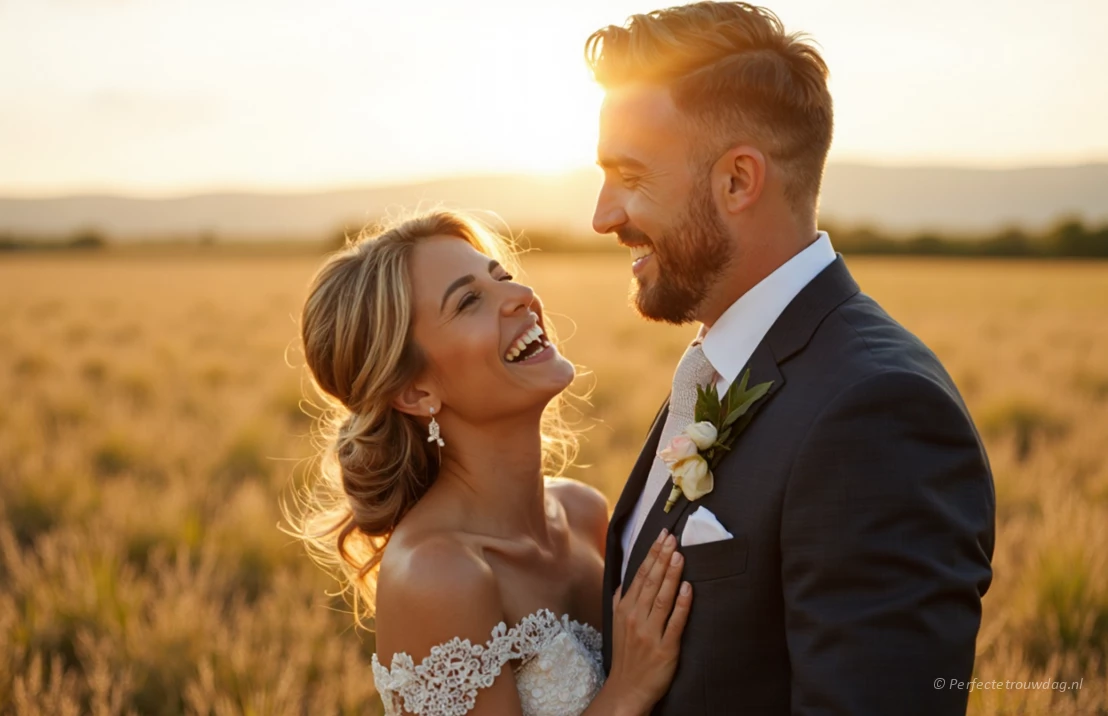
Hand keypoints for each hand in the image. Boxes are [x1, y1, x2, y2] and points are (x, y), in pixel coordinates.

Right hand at [608, 528, 692, 714]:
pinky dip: (682, 603)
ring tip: (680, 556)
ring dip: (672, 575)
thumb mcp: (617, 624)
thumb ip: (621, 600)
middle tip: (673, 538)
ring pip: (662, 597)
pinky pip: (675, 621)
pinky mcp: (665, 647)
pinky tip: (688, 588)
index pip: (640, 575)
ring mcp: (650, 632)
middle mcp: (635, 617)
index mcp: (624, 608)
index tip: (662, 537)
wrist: (627, 689)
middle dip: (663, 557)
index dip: (652, 554)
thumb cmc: (626, 655)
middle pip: (651, 581)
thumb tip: (626, 580)